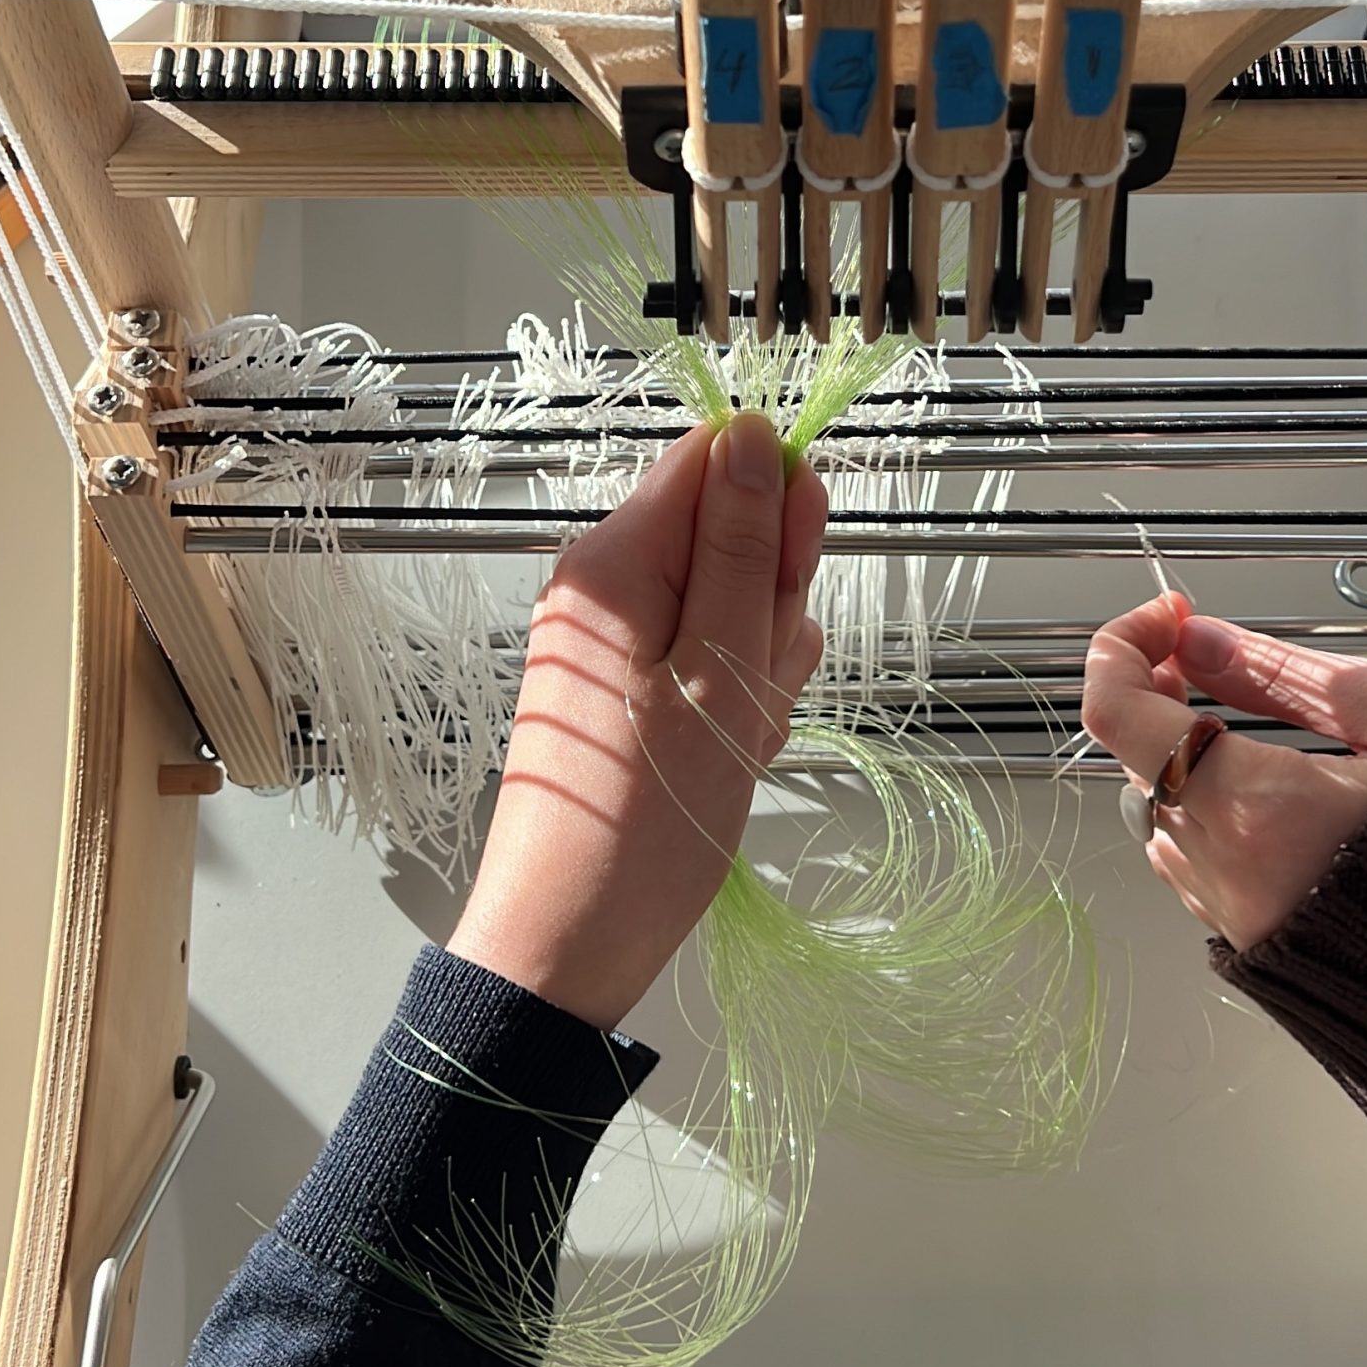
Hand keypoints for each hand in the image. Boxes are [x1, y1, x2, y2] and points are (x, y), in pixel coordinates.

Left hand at [452, 416, 827, 1028]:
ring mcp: (623, 638)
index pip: (714, 459)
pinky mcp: (636, 687)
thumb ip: (742, 545)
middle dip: (775, 603)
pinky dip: (739, 702)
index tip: (791, 586)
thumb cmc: (647, 816)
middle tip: (756, 684)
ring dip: (764, 664)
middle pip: (732, 532)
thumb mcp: (718, 671)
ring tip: (739, 735)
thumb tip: (750, 427)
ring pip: (738, 604)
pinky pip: (715, 660)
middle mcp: (608, 583)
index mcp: (615, 560)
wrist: (574, 938)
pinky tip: (729, 754)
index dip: (775, 508)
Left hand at [1083, 599, 1366, 947]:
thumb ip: (1283, 673)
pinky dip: (1213, 816)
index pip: (1118, 714)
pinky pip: (1195, 863)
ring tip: (1242, 730)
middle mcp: (1224, 869)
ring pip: (1161, 814)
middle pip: (1138, 761)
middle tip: (1199, 660)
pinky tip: (1271, 797)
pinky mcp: (1247, 943)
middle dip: (1158, 699)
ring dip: (1185, 761)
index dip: (1122, 647)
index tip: (1165, 621)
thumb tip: (1205, 642)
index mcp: (1255, 809)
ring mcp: (1230, 916)